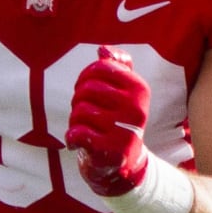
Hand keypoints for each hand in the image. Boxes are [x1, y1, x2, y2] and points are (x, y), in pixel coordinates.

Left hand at [65, 46, 150, 196]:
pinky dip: (71, 138)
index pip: (100, 68)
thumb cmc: (118, 120)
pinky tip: (78, 142)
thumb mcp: (124, 91)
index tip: (86, 90)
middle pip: (87, 89)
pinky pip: (77, 133)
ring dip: (75, 120)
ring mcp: (125, 130)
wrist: (125, 163)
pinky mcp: (110, 151)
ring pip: (80, 111)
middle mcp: (136, 108)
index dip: (85, 77)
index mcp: (140, 89)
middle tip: (84, 113)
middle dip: (78, 100)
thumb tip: (102, 50)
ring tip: (85, 128)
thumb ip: (117, 66)